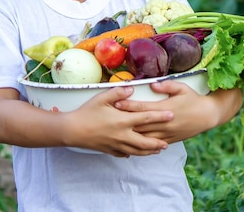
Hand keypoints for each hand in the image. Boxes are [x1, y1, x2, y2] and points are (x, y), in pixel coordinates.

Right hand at [0, 86, 174, 157]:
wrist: (71, 131)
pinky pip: (124, 154)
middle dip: (158, 142)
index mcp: (123, 120)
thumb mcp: (102, 98)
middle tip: (168, 142)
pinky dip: (133, 154)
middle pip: (146, 142)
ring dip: (149, 151)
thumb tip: (131, 88)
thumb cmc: (86, 112)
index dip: (160, 116)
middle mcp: (123, 135)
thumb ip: (118, 92)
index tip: (172, 115)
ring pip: (137, 151)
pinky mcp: (109, 150)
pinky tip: (136, 153)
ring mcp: (116, 145)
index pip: (146, 117)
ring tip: (158, 149)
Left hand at [114, 81, 242, 143]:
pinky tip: (131, 145)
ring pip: (144, 137)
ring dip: (130, 135)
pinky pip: (153, 145)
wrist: (207, 116)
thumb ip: (166, 86)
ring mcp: (166, 133)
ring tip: (116, 134)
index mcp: (166, 109)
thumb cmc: (193, 99)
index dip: (128, 106)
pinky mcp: (169, 140)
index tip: (116, 103)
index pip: (143, 108)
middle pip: (140, 123)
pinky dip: (141, 145)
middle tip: (109, 119)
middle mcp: (164, 123)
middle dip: (124, 121)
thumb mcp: (182, 88)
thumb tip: (152, 84)